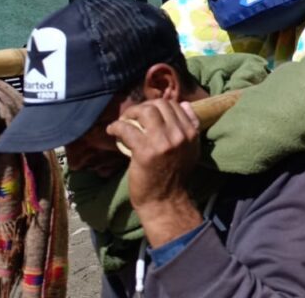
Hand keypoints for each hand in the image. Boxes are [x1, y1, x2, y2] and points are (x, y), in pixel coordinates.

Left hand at [106, 99, 202, 246]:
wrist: (165, 201)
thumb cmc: (175, 176)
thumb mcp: (191, 149)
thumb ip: (191, 128)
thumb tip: (184, 104)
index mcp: (192, 133)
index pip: (175, 105)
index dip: (158, 106)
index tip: (146, 114)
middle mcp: (180, 135)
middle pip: (160, 105)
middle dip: (143, 107)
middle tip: (133, 116)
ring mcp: (163, 142)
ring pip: (146, 111)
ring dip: (131, 113)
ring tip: (124, 121)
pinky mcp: (145, 151)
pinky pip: (128, 129)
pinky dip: (117, 127)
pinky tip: (112, 130)